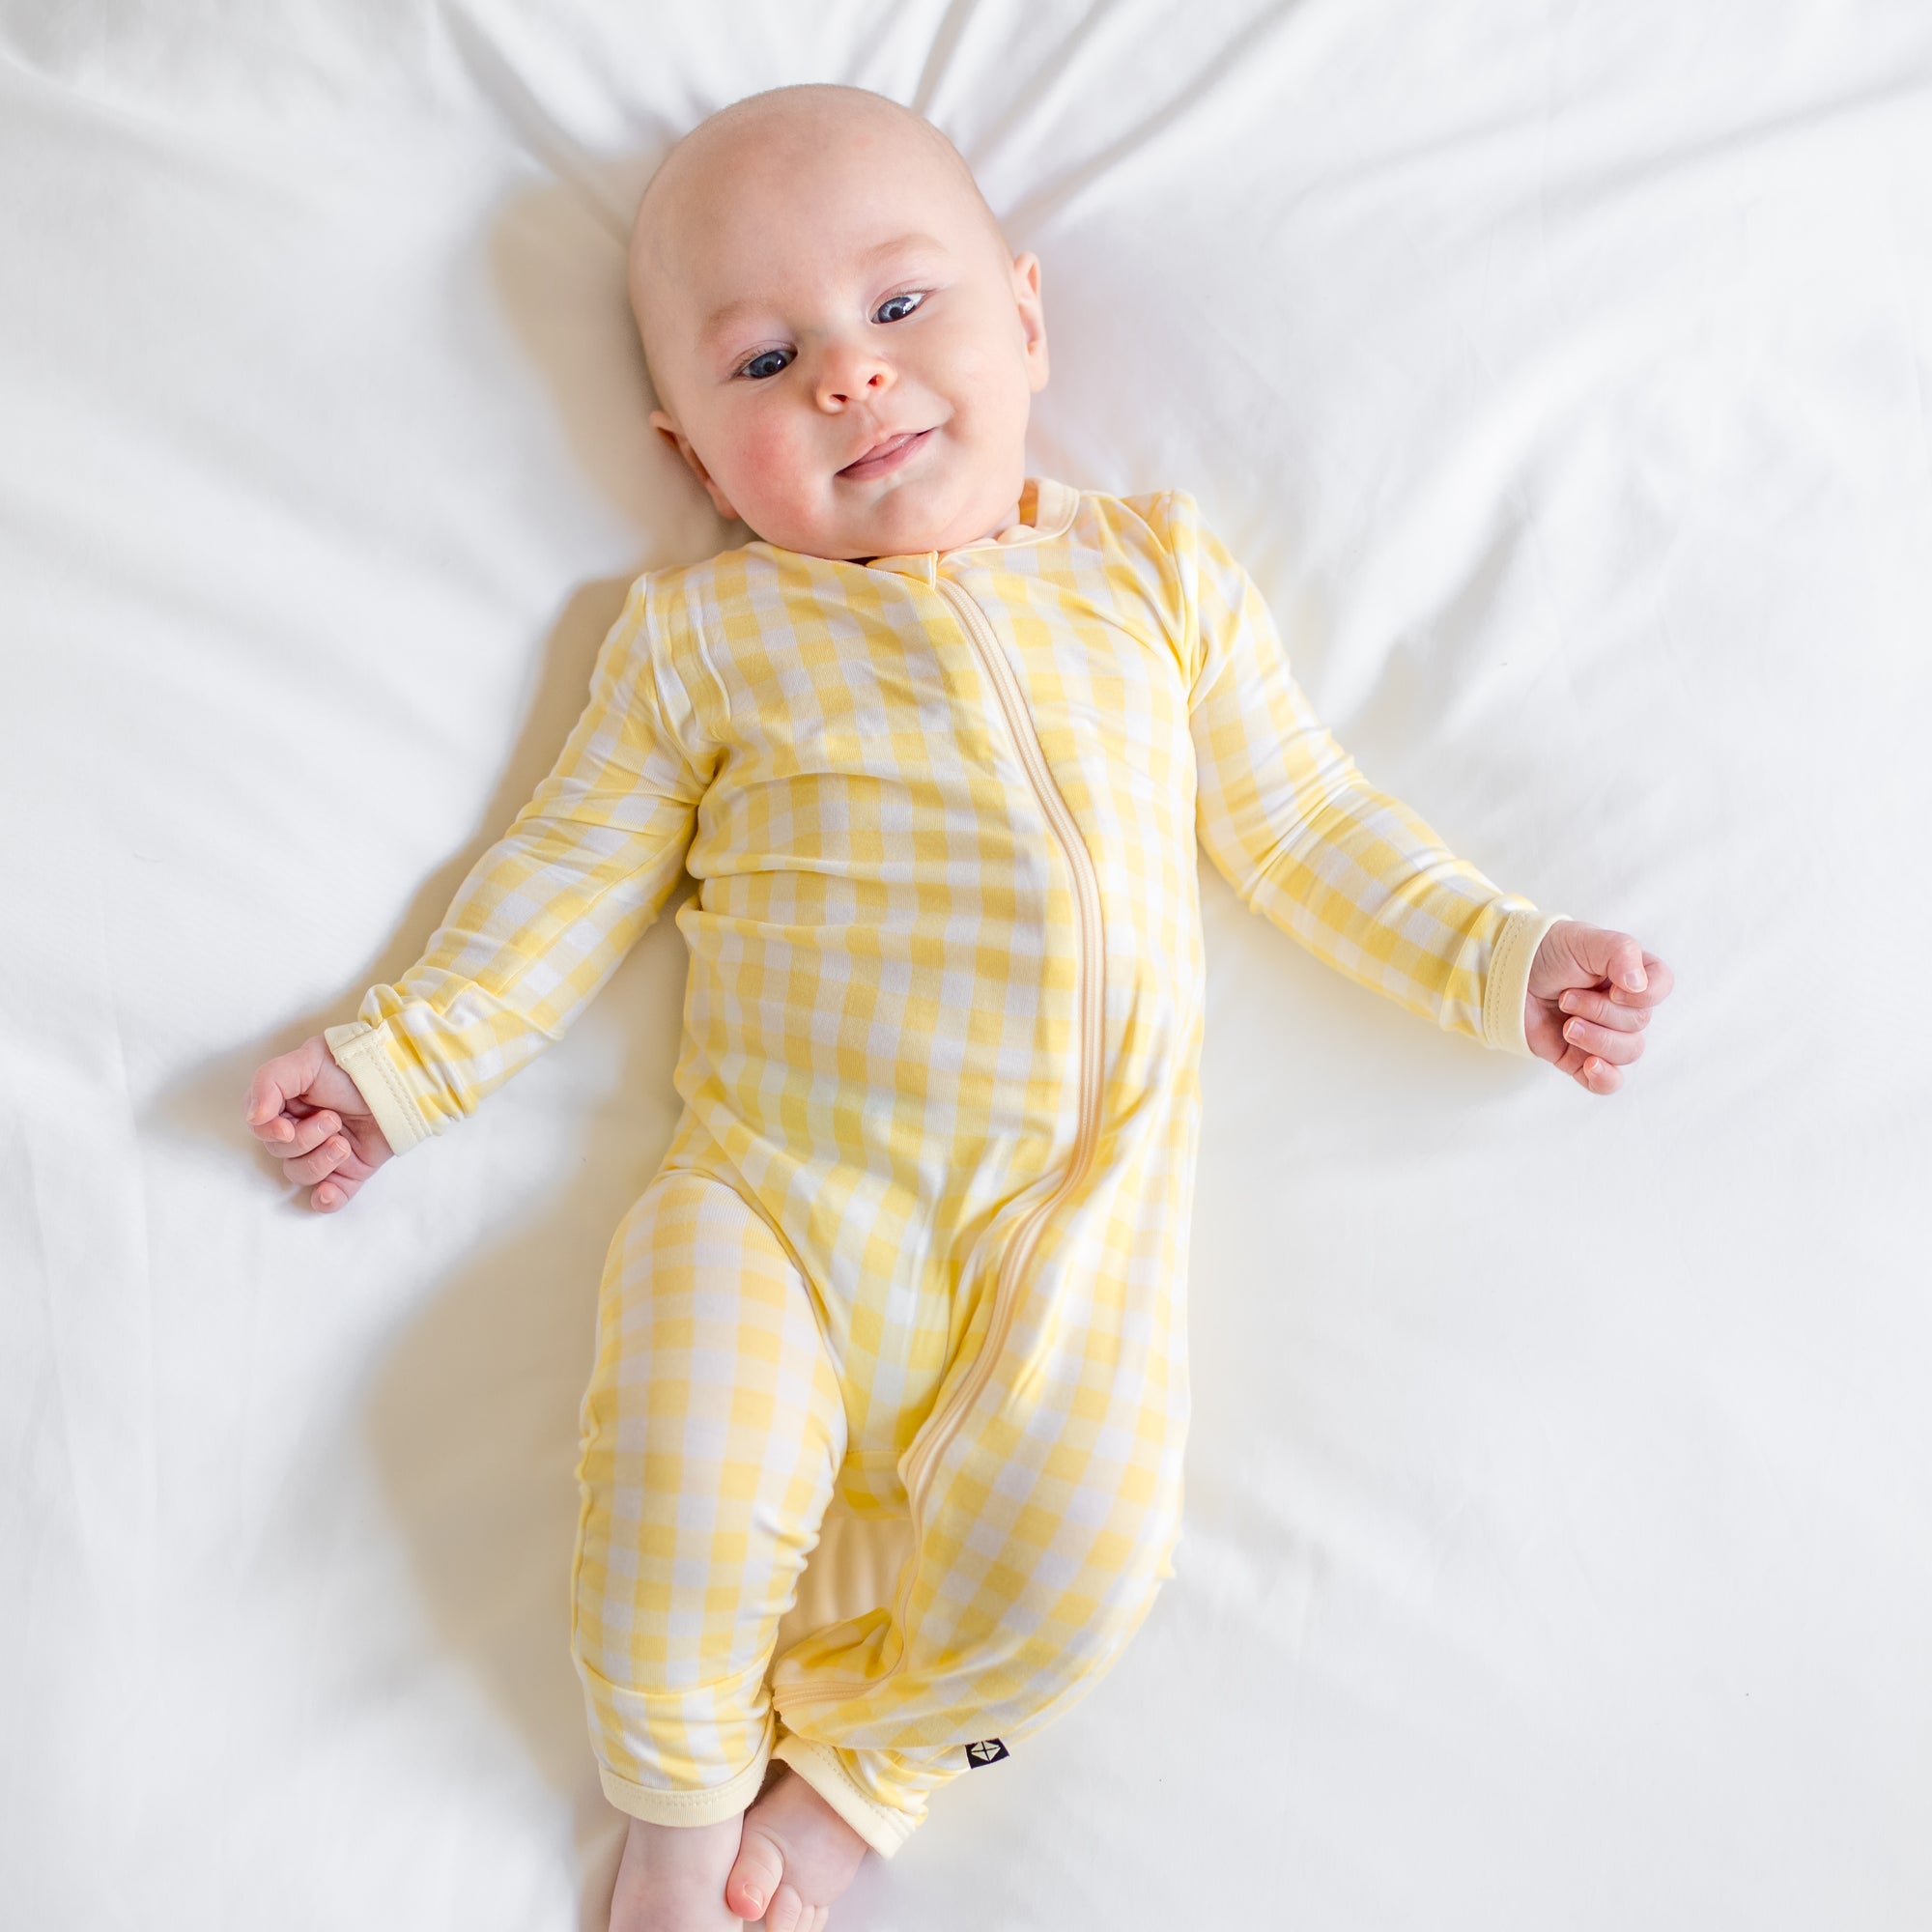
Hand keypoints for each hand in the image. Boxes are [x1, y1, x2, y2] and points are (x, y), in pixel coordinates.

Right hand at [245, 1034, 393, 1210]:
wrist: (401, 1080)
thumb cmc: (353, 1065)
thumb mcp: (308, 1059)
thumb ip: (270, 1081)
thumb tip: (254, 1118)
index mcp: (285, 1104)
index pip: (260, 1128)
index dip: (269, 1133)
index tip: (286, 1129)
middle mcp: (301, 1131)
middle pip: (281, 1153)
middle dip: (305, 1140)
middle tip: (332, 1120)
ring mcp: (325, 1153)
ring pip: (300, 1174)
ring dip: (319, 1163)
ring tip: (343, 1143)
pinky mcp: (349, 1171)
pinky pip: (329, 1198)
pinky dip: (326, 1200)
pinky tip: (328, 1192)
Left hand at [1524, 920, 1672, 1095]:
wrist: (1507, 975)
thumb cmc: (1549, 952)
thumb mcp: (1585, 939)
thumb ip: (1620, 952)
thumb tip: (1638, 985)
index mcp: (1630, 975)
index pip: (1661, 987)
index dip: (1644, 994)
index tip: (1614, 987)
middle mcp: (1622, 1007)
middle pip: (1638, 1023)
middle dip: (1599, 1011)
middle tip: (1565, 998)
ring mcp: (1603, 1034)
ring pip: (1627, 1052)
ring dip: (1596, 1039)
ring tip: (1567, 1025)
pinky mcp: (1580, 1058)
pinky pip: (1607, 1082)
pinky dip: (1604, 1078)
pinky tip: (1590, 1066)